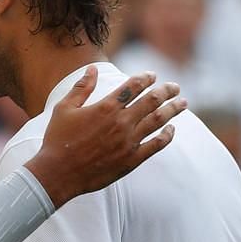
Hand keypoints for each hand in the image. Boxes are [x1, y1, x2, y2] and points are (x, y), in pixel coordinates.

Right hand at [25, 67, 184, 207]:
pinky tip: (172, 130)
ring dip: (173, 109)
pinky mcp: (132, 159)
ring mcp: (129, 141)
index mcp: (106, 107)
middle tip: (175, 86)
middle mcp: (121, 122)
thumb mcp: (64, 108)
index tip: (152, 75)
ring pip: (159, 120)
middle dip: (166, 91)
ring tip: (182, 103)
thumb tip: (92, 69)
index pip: (133, 86)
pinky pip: (156, 145)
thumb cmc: (57, 139)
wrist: (58, 172)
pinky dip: (167, 136)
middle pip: (152, 101)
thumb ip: (81, 87)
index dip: (145, 78)